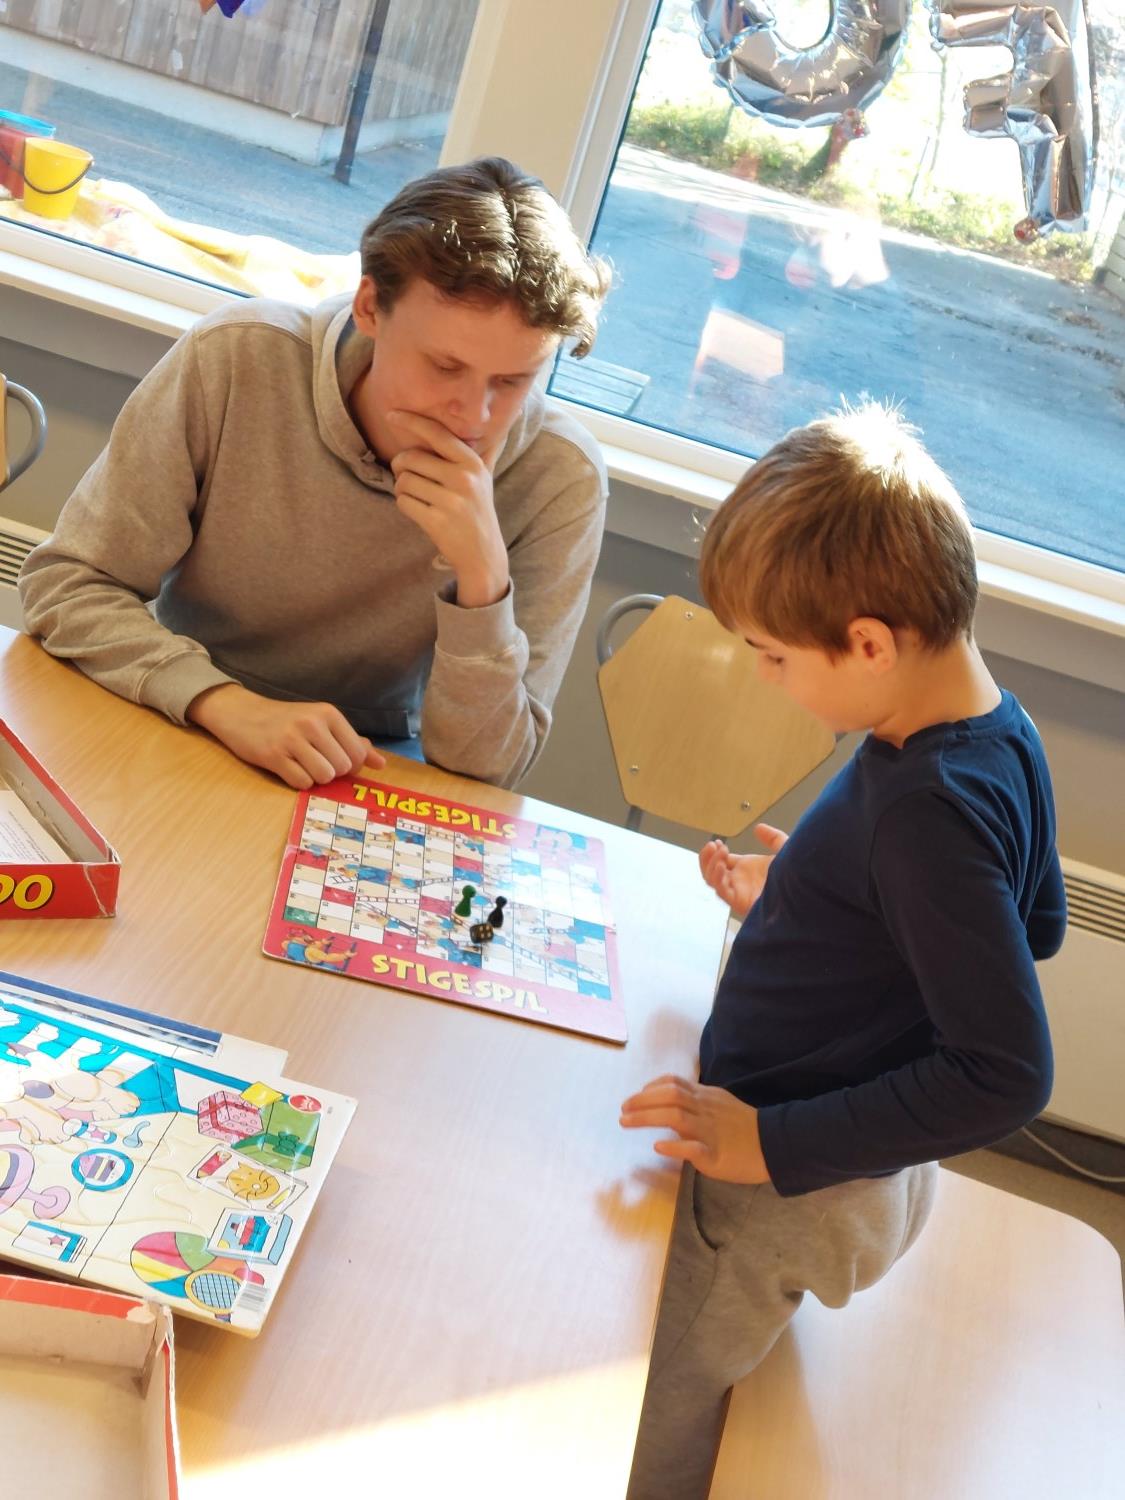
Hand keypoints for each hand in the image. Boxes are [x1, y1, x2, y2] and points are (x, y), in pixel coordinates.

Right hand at [188, 683, 385, 789]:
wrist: (241, 713)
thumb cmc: (286, 720)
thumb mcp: (321, 722)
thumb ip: (352, 742)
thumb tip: (380, 764)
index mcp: (329, 714)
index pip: (357, 754)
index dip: (350, 766)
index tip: (335, 760)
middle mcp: (312, 724)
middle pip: (342, 768)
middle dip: (332, 772)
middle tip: (315, 762)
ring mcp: (292, 739)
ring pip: (324, 776)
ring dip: (316, 778)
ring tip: (302, 765)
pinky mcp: (273, 755)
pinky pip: (301, 782)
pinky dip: (299, 782)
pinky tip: (289, 768)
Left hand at [387, 411, 509, 607]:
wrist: (483, 554)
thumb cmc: (479, 511)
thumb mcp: (487, 479)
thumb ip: (488, 450)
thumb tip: (508, 418)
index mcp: (472, 463)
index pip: (437, 433)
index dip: (411, 421)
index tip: (391, 414)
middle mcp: (463, 479)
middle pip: (411, 458)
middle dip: (400, 466)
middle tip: (407, 475)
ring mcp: (450, 501)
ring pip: (404, 480)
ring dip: (401, 488)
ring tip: (415, 494)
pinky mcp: (437, 522)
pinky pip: (403, 502)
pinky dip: (404, 504)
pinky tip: (417, 509)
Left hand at [619, 1075, 769, 1183]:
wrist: (774, 1145)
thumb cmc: (744, 1127)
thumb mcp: (720, 1103)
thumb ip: (697, 1099)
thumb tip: (670, 1097)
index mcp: (705, 1097)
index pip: (674, 1084)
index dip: (650, 1088)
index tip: (634, 1098)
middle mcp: (704, 1110)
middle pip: (670, 1097)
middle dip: (641, 1101)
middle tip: (623, 1110)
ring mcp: (709, 1131)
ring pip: (676, 1117)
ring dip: (647, 1118)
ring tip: (626, 1122)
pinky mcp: (715, 1154)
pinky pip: (693, 1148)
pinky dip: (674, 1146)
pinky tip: (658, 1146)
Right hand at [698, 823, 787, 918]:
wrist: (804, 892)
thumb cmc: (796, 876)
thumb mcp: (784, 850)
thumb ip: (772, 838)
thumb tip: (759, 828)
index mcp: (747, 869)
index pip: (722, 860)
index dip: (716, 851)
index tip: (717, 842)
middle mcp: (740, 881)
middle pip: (712, 871)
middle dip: (708, 857)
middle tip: (713, 845)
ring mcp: (738, 891)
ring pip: (712, 881)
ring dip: (711, 865)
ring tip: (719, 852)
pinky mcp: (739, 902)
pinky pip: (721, 892)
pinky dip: (717, 878)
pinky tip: (722, 866)